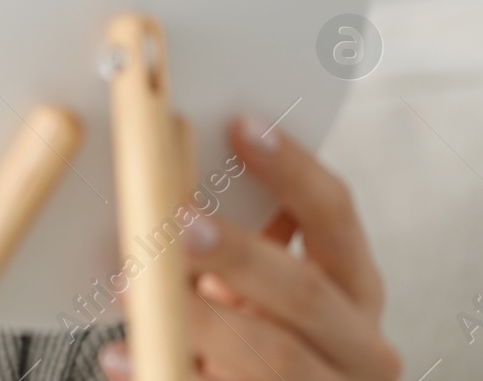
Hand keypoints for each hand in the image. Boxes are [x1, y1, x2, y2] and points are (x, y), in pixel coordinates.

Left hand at [98, 118, 401, 380]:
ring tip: (131, 291)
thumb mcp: (262, 286)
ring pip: (273, 358)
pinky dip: (167, 373)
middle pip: (306, 291)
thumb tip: (168, 164)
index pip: (335, 216)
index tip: (241, 126)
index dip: (291, 169)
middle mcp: (360, 344)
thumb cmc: (261, 335)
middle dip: (239, 254)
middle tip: (178, 225)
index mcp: (355, 287)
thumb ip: (240, 238)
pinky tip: (123, 355)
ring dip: (199, 320)